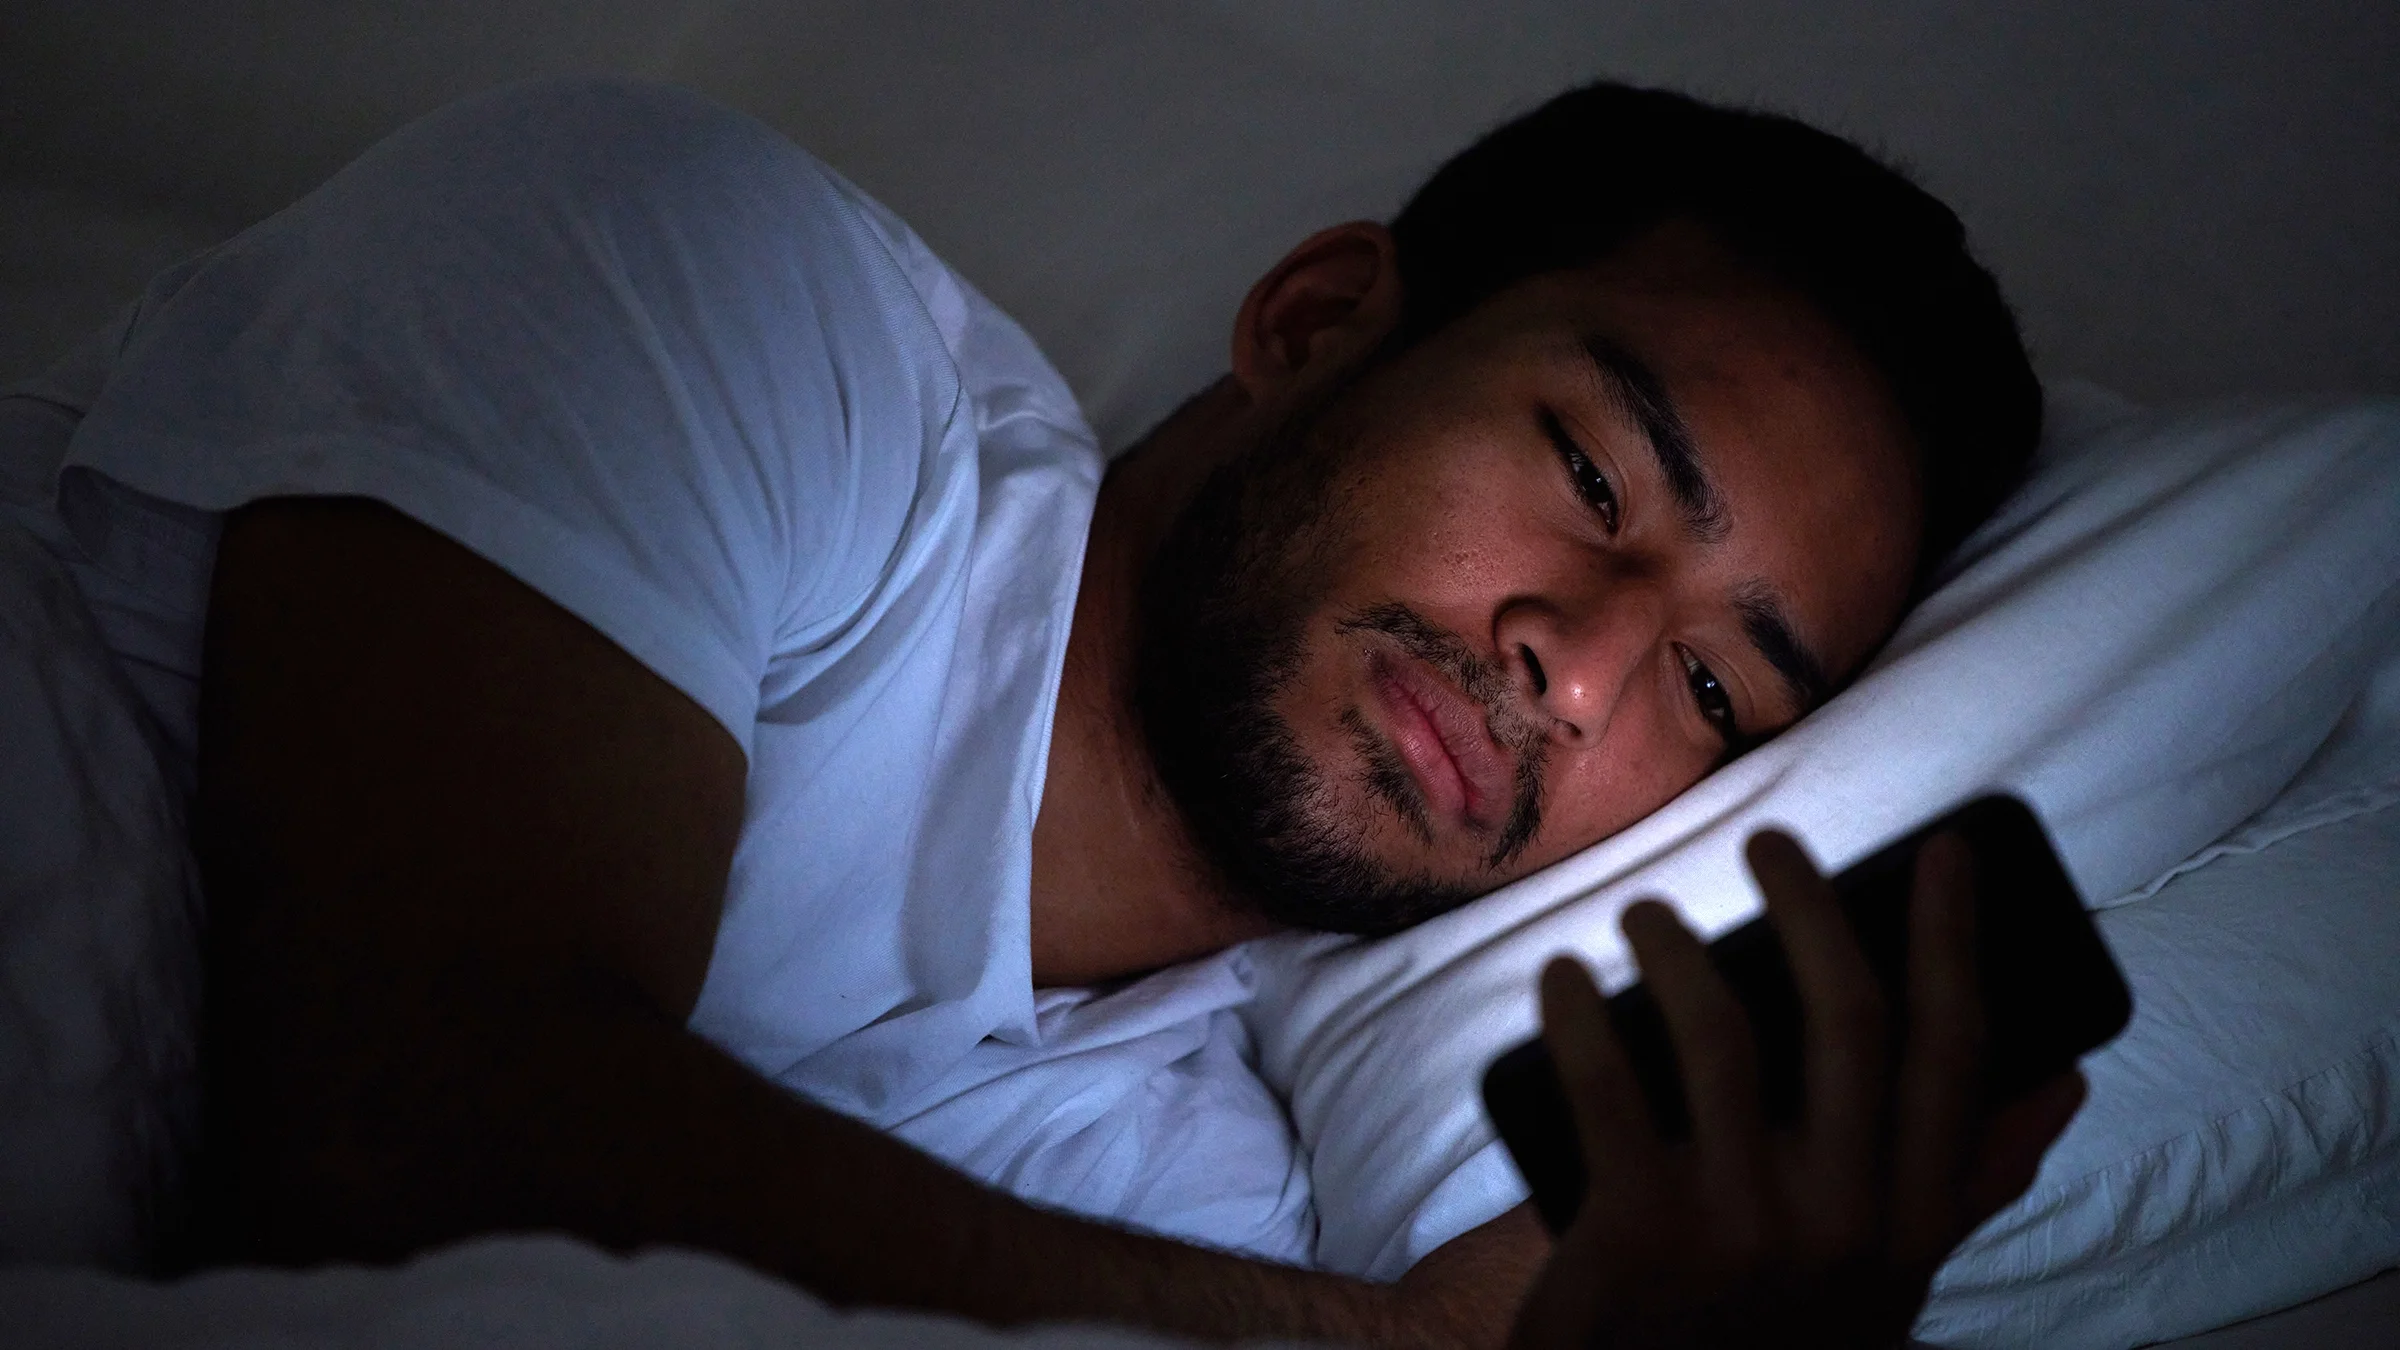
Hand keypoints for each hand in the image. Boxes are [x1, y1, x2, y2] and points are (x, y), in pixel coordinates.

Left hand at [1507, 830, 2087, 1349]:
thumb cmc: (1778, 1330)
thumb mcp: (1893, 1281)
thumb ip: (1970, 1183)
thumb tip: (2065, 1081)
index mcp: (1913, 1223)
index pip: (1956, 1053)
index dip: (1953, 941)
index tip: (1942, 851)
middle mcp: (1844, 1219)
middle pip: (1847, 1015)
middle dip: (1810, 906)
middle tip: (1768, 844)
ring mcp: (1739, 1223)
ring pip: (1719, 1030)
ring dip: (1678, 949)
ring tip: (1647, 914)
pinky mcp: (1635, 1229)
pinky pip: (1604, 1082)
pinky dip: (1576, 1014)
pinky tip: (1563, 978)